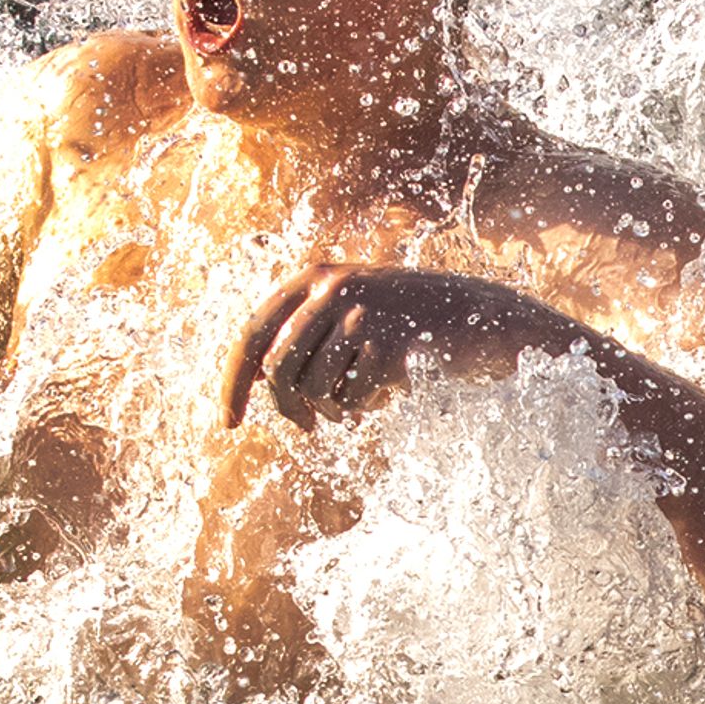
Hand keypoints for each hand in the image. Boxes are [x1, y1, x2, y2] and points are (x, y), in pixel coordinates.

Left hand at [218, 265, 589, 431]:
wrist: (478, 318)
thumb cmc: (405, 325)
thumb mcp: (349, 314)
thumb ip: (305, 337)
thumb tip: (260, 389)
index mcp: (313, 276)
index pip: (250, 335)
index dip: (232, 384)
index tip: (226, 424)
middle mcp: (331, 287)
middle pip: (277, 371)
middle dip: (287, 408)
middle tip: (307, 427)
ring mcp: (361, 313)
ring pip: (313, 390)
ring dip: (332, 408)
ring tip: (360, 395)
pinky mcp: (387, 343)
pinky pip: (353, 398)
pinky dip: (364, 406)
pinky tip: (388, 388)